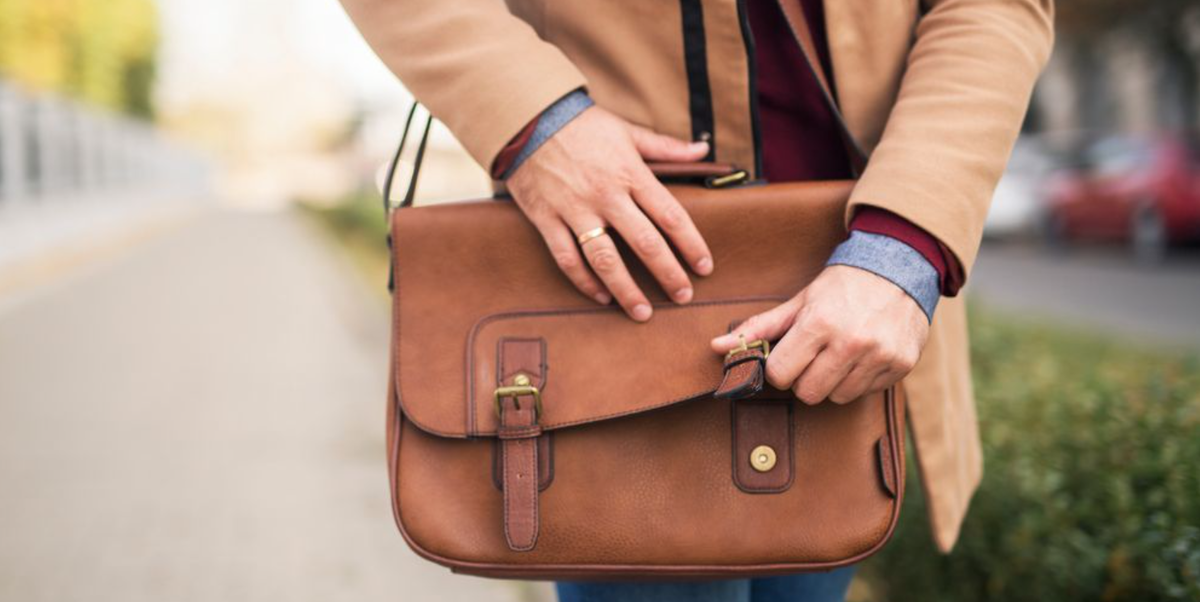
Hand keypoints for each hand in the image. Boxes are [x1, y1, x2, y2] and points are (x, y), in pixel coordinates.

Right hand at [507, 106, 713, 321]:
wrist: (528, 118)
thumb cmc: (582, 124)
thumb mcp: (627, 131)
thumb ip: (666, 147)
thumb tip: (703, 151)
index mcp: (631, 173)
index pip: (670, 216)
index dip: (691, 245)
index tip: (704, 267)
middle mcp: (605, 195)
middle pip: (644, 243)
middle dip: (668, 274)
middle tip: (683, 297)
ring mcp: (574, 209)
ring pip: (605, 259)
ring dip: (626, 290)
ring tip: (643, 313)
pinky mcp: (546, 219)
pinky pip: (567, 258)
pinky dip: (584, 281)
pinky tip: (601, 296)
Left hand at [711, 265, 929, 403]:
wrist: (899, 266)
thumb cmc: (843, 286)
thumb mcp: (800, 302)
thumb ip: (760, 328)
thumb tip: (716, 346)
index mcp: (819, 324)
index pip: (780, 375)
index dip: (780, 368)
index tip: (790, 356)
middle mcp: (851, 342)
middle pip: (808, 393)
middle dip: (805, 379)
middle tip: (815, 356)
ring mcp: (879, 356)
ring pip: (837, 397)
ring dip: (833, 382)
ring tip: (841, 354)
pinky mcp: (901, 365)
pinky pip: (866, 393)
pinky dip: (860, 380)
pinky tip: (864, 355)